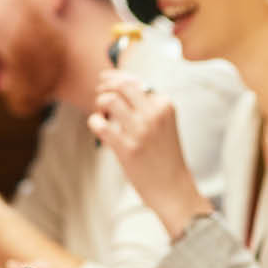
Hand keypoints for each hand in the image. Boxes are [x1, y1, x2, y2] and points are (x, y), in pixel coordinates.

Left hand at [90, 71, 209, 235]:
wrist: (173, 188)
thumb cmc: (165, 156)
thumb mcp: (164, 124)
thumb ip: (146, 105)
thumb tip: (118, 84)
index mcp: (165, 105)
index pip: (135, 81)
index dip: (115, 80)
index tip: (105, 82)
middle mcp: (154, 114)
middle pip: (121, 85)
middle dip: (104, 86)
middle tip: (100, 96)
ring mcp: (140, 130)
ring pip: (107, 100)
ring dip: (99, 104)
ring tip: (102, 115)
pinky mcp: (126, 147)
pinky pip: (98, 123)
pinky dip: (94, 122)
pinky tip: (100, 129)